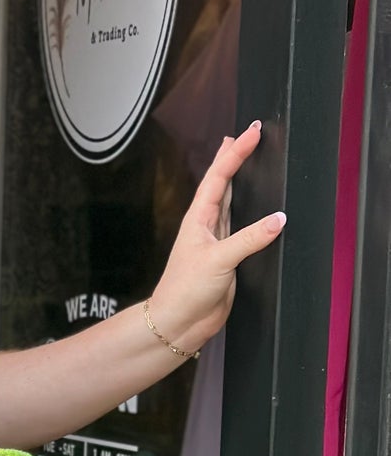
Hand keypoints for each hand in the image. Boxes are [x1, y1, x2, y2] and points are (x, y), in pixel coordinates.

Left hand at [148, 121, 285, 353]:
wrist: (177, 323)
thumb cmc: (185, 290)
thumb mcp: (218, 260)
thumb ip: (249, 239)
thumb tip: (279, 220)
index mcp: (199, 219)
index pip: (219, 177)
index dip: (235, 153)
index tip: (251, 132)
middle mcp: (207, 226)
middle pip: (222, 183)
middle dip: (234, 158)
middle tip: (247, 135)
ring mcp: (217, 241)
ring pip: (230, 202)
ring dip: (238, 180)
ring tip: (245, 159)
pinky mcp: (227, 259)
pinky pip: (243, 228)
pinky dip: (251, 213)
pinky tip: (255, 209)